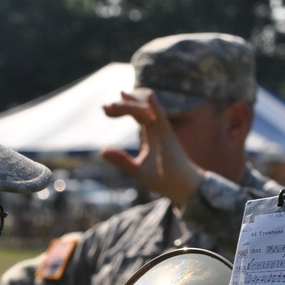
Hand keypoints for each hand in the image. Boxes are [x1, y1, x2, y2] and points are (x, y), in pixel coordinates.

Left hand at [100, 90, 204, 205]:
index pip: (136, 115)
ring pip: (147, 111)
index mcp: (150, 135)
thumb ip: (121, 160)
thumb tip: (101, 152)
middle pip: (139, 110)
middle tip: (105, 107)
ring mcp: (163, 132)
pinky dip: (156, 106)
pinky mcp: (169, 137)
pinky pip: (163, 118)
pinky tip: (149, 96)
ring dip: (133, 105)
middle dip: (123, 106)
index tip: (105, 109)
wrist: (182, 189)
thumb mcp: (137, 169)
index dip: (122, 110)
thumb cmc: (164, 179)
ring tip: (118, 100)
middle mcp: (157, 130)